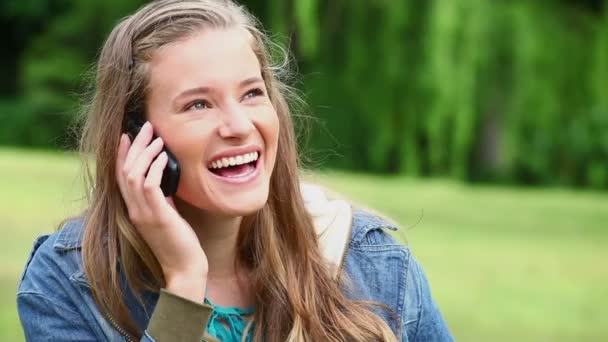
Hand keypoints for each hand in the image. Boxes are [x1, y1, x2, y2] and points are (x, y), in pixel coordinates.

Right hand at [116, 121, 206, 301]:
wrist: (184, 269)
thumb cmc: (180, 244)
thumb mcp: (167, 216)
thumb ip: (161, 200)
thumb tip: (165, 182)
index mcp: (134, 210)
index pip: (120, 177)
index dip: (121, 154)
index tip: (127, 136)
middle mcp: (134, 210)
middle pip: (125, 170)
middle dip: (134, 146)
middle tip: (145, 127)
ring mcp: (144, 214)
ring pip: (134, 174)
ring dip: (145, 152)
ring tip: (156, 137)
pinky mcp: (158, 216)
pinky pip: (150, 186)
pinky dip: (155, 168)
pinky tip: (164, 157)